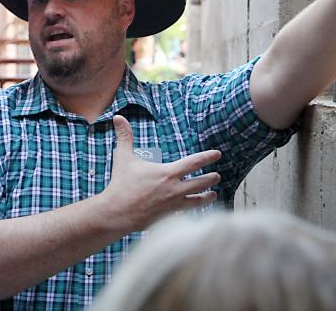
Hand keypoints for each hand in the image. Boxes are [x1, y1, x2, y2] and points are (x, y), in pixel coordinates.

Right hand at [99, 116, 220, 232]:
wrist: (117, 213)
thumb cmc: (121, 185)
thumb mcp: (123, 158)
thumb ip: (124, 137)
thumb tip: (118, 117)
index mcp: (168, 173)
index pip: (193, 162)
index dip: (207, 157)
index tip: (218, 154)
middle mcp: (174, 189)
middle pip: (200, 183)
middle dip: (210, 179)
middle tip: (217, 176)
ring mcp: (173, 205)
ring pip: (196, 201)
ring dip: (207, 197)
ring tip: (213, 195)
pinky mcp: (168, 217)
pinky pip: (185, 213)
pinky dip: (191, 211)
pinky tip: (194, 211)